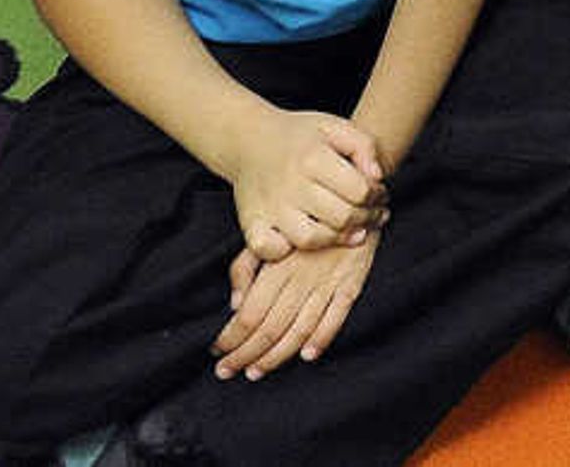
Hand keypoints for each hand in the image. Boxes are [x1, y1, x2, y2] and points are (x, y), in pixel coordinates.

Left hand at [218, 228, 377, 379]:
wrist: (349, 197)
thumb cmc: (300, 218)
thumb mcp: (265, 233)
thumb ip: (244, 267)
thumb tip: (235, 305)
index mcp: (278, 265)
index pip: (250, 313)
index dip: (231, 337)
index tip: (217, 351)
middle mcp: (302, 277)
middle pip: (270, 328)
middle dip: (245, 354)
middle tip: (226, 371)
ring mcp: (328, 282)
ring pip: (300, 329)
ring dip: (276, 356)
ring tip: (256, 372)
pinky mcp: (352, 283)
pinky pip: (337, 317)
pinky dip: (322, 339)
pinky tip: (307, 356)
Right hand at [229, 107, 385, 262]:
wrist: (249, 140)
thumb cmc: (299, 136)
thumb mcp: (334, 126)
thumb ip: (363, 145)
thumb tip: (377, 177)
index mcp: (311, 157)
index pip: (358, 190)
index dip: (377, 196)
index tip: (380, 195)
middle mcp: (289, 183)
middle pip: (340, 216)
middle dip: (366, 219)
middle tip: (374, 215)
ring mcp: (269, 206)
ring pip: (310, 239)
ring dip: (336, 239)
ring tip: (351, 230)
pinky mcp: (251, 222)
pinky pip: (269, 249)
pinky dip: (286, 251)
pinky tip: (306, 239)